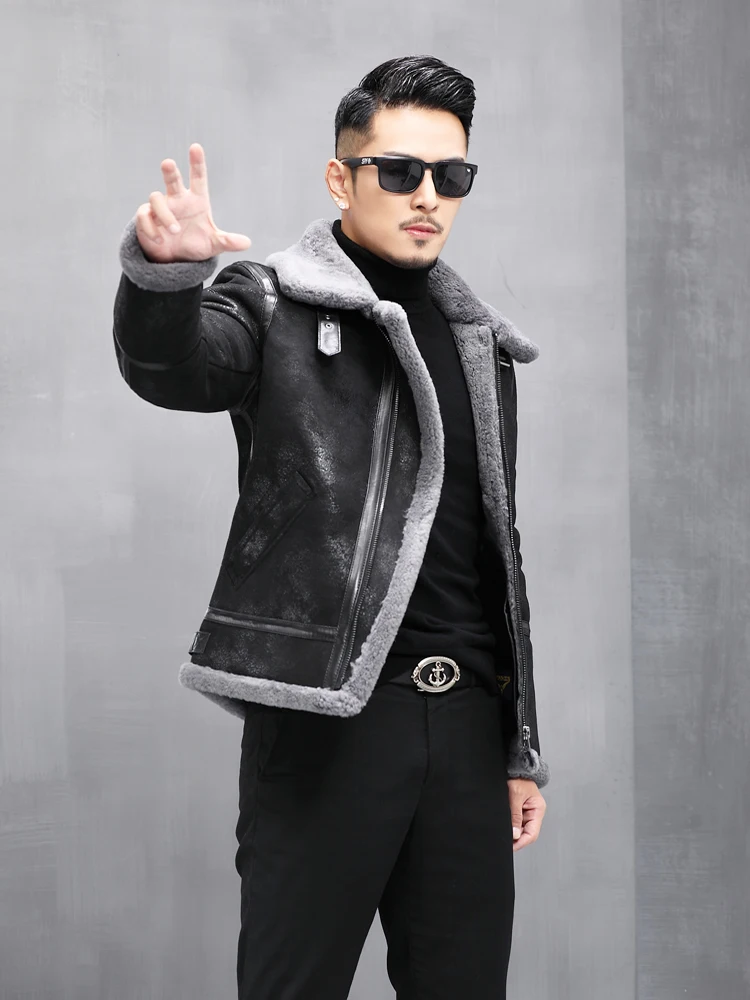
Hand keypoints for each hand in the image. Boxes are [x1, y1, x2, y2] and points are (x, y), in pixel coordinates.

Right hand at [134, 142, 251, 262]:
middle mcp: (177, 199)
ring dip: (165, 215)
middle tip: (168, 164)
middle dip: (170, 172)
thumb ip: (228, 242)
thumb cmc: (195, 244)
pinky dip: (151, 229)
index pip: (198, 178)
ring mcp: (160, 208)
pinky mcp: (146, 218)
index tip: (196, 147)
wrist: (175, 259)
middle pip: (172, 179)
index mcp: (196, 201)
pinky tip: (159, 240)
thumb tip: (247, 243)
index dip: (197, 163)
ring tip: (175, 231)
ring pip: (156, 198)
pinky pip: (144, 216)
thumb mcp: (214, 245)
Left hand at [507, 777, 545, 850]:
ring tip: (503, 832)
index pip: (532, 833)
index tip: (511, 847)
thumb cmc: (518, 777)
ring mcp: (526, 812)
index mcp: (538, 809)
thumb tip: (515, 834)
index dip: (522, 842)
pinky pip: (515, 822)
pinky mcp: (519, 810)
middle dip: (516, 838)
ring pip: (519, 829)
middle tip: (504, 841)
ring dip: (512, 832)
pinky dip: (509, 825)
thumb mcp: (515, 796)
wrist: (514, 767)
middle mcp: (534, 812)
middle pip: (526, 833)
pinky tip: (504, 826)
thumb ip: (515, 816)